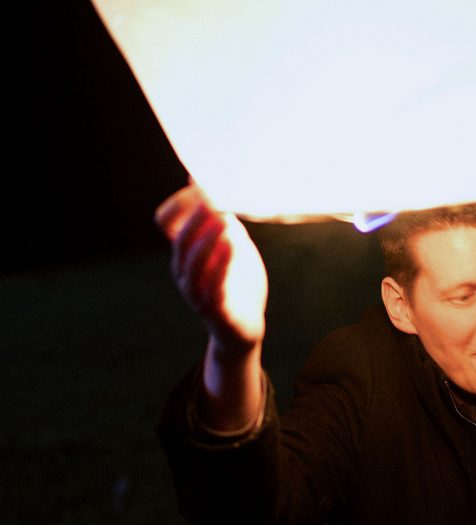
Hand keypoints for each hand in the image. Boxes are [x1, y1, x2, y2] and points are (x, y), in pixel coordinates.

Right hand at [155, 183, 267, 356]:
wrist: (243, 329)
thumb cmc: (235, 283)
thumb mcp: (229, 245)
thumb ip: (217, 217)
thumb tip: (200, 178)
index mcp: (183, 253)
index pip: (166, 220)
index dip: (181, 201)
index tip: (204, 187)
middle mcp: (183, 272)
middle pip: (181, 239)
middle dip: (197, 217)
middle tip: (216, 199)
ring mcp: (196, 294)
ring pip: (194, 263)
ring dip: (209, 240)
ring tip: (226, 220)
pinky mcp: (216, 311)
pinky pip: (214, 286)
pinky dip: (222, 264)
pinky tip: (233, 246)